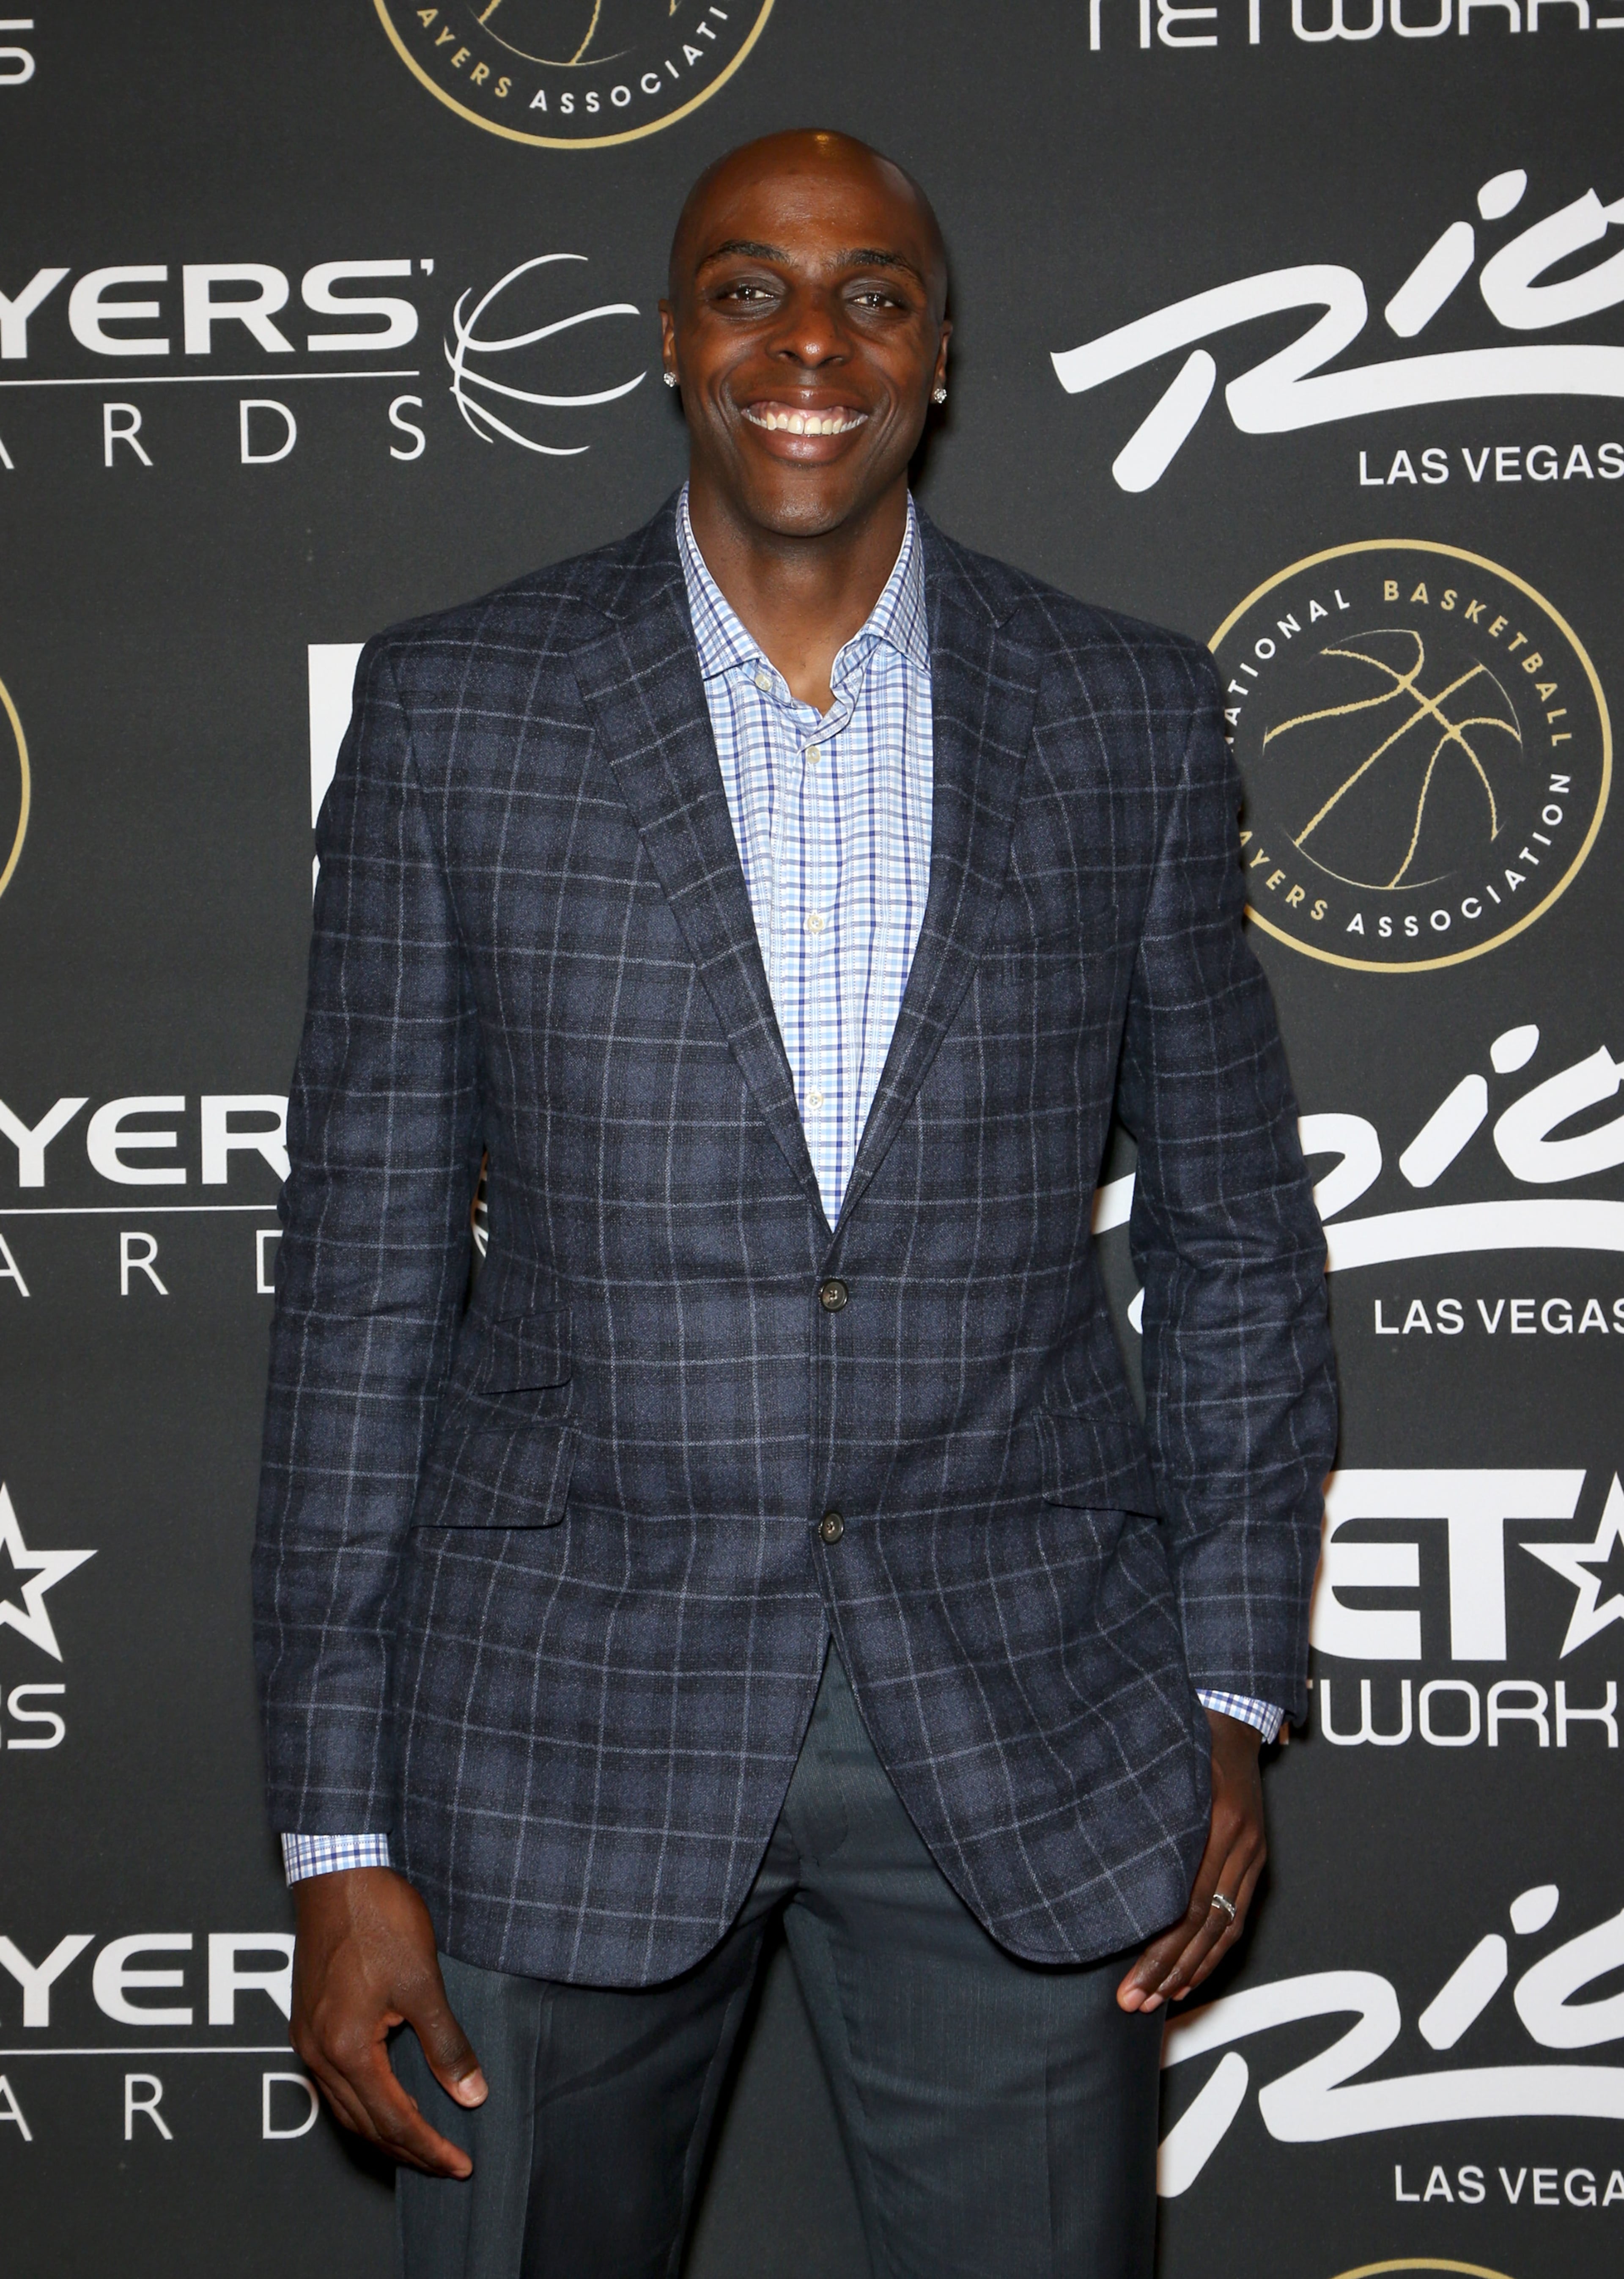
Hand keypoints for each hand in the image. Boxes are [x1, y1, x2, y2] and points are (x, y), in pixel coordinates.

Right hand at [289, 1865, 485, 2175]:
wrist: (337, 1872)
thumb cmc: (378, 1918)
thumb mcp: (422, 1982)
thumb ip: (446, 2043)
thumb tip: (471, 2094)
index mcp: (346, 2048)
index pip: (392, 2120)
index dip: (428, 2147)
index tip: (459, 2165)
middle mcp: (318, 2053)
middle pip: (364, 2125)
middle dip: (407, 2150)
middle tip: (445, 2164)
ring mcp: (306, 2038)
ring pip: (345, 2109)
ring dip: (383, 2132)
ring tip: (421, 2143)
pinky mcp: (307, 2022)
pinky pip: (334, 2084)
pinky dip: (363, 2104)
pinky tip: (386, 2100)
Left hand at [1116, 1708, 1266, 2013]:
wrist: (1233, 1717)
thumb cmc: (1184, 1735)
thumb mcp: (1161, 1763)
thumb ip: (1139, 1809)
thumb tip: (1094, 1853)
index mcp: (1218, 1822)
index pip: (1188, 1907)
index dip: (1158, 1951)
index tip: (1128, 1982)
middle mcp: (1242, 1844)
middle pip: (1206, 1927)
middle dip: (1169, 1972)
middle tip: (1134, 2004)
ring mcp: (1253, 1853)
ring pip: (1226, 1930)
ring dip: (1192, 1971)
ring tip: (1158, 2002)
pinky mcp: (1256, 1858)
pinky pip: (1238, 1918)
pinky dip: (1215, 1952)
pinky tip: (1190, 1975)